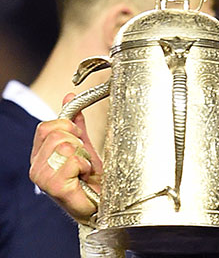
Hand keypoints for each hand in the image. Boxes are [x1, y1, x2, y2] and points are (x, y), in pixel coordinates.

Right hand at [29, 93, 102, 222]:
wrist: (100, 203)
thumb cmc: (91, 179)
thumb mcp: (84, 145)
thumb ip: (76, 124)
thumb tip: (69, 97)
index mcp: (40, 154)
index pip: (46, 126)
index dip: (67, 127)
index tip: (78, 138)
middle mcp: (36, 166)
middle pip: (57, 134)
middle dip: (78, 142)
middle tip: (82, 158)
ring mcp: (42, 177)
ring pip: (66, 146)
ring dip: (83, 156)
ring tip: (84, 169)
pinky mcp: (54, 186)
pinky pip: (72, 160)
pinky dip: (85, 166)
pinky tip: (84, 177)